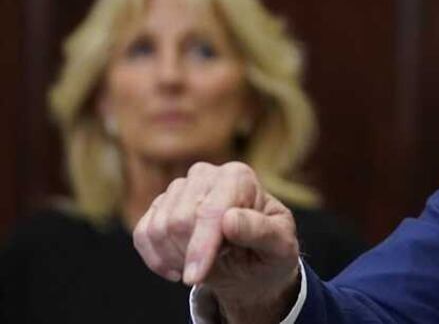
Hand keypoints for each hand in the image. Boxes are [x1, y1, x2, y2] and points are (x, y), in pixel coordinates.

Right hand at [133, 161, 300, 320]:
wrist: (253, 261)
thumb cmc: (271, 249)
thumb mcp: (280, 246)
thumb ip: (261, 231)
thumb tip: (230, 219)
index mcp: (238, 177)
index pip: (211, 212)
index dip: (201, 247)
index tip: (195, 278)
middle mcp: (206, 175)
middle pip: (179, 221)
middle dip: (192, 254)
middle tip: (215, 263)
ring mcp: (180, 188)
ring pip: (158, 228)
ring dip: (176, 258)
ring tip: (202, 264)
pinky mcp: (160, 205)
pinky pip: (143, 234)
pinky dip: (156, 259)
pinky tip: (178, 268)